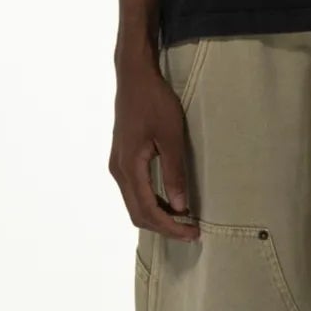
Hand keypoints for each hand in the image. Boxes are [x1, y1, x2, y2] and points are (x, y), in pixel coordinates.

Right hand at [109, 57, 200, 239]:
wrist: (134, 77)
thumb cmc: (154, 102)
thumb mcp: (171, 136)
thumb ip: (174, 172)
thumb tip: (181, 207)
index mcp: (129, 167)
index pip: (148, 210)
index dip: (170, 227)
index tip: (193, 233)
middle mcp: (118, 171)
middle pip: (138, 214)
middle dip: (164, 228)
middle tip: (191, 232)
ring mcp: (118, 166)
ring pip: (135, 204)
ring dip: (158, 216)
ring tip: (184, 220)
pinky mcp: (122, 160)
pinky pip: (134, 192)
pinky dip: (152, 203)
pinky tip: (171, 202)